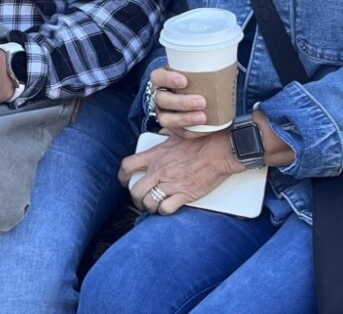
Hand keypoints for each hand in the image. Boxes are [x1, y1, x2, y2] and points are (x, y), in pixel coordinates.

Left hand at [119, 131, 243, 214]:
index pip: (128, 166)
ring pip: (148, 202)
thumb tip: (164, 133)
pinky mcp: (183, 195)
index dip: (123, 176)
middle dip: (136, 198)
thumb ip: (166, 135)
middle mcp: (159, 171)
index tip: (125, 180)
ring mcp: (170, 184)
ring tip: (154, 206)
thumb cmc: (202, 140)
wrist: (219, 150)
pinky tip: (167, 208)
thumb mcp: (178, 133)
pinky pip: (166, 208)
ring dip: (150, 206)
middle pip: (135, 190)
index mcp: (155, 155)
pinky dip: (164, 211)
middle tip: (141, 200)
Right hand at [149, 67, 215, 138]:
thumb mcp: (200, 73)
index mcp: (163, 79)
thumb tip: (229, 67)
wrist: (202, 99)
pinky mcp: (172, 128)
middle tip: (201, 101)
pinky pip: (179, 132)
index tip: (184, 81)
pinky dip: (191, 131)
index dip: (168, 79)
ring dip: (184, 118)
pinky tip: (204, 128)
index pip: (158, 77)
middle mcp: (160, 96)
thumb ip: (208, 69)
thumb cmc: (199, 82)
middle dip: (181, 102)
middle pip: (162, 100)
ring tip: (203, 117)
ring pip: (166, 119)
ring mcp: (164, 113)